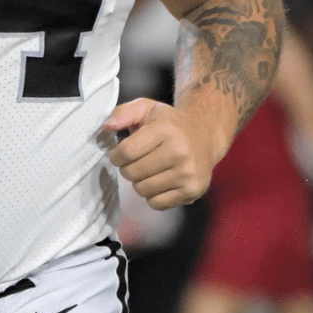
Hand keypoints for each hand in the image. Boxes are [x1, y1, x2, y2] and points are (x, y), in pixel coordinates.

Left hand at [103, 98, 217, 210]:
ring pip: (142, 190)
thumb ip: (123, 112)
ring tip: (148, 170)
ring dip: (139, 182)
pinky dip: (152, 195)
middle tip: (135, 161)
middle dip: (127, 168)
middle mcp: (179, 151)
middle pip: (132, 173)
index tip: (118, 154)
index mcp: (165, 130)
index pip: (126, 152)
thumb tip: (108, 126)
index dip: (115, 155)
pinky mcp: (192, 190)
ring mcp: (188, 173)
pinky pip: (156, 203)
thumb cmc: (169, 124)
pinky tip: (160, 181)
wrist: (204, 136)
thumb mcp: (146, 108)